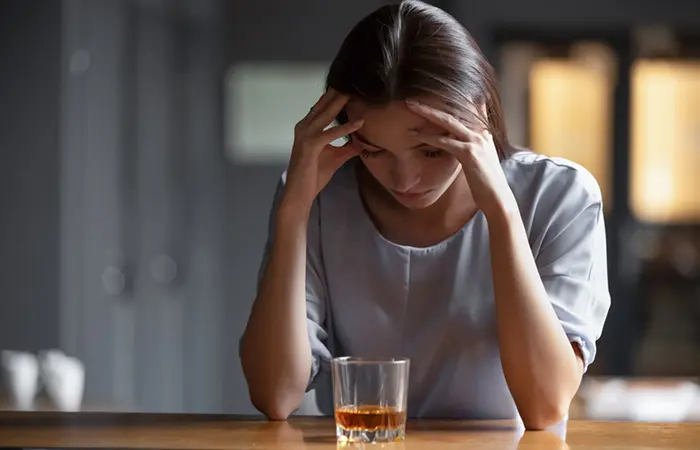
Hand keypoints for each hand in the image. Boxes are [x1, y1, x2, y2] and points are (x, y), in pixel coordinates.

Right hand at [282, 89, 363, 211]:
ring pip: (326, 115)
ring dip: (341, 103)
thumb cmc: (314, 175)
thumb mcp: (336, 157)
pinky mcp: (311, 145)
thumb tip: (363, 142)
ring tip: (355, 92)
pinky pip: (331, 133)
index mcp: (307, 127)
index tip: (349, 86)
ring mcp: (305, 135)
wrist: (300, 192)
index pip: (322, 107)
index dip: (334, 96)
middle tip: (353, 80)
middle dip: (338, 93)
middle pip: (324, 105)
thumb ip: (348, 147)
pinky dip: (346, 128)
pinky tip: (359, 123)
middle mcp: (304, 127)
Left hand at [405, 99, 516, 218]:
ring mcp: (476, 141)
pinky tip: (414, 134)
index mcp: (483, 132)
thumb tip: (455, 142)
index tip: (429, 96)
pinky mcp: (469, 153)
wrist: (497, 197)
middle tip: (412, 100)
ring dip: (426, 113)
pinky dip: (428, 137)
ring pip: (447, 121)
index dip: (448, 101)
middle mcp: (481, 132)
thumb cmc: (485, 182)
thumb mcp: (479, 158)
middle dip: (431, 104)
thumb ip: (469, 146)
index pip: (466, 108)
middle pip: (453, 111)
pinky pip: (444, 141)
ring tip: (410, 106)